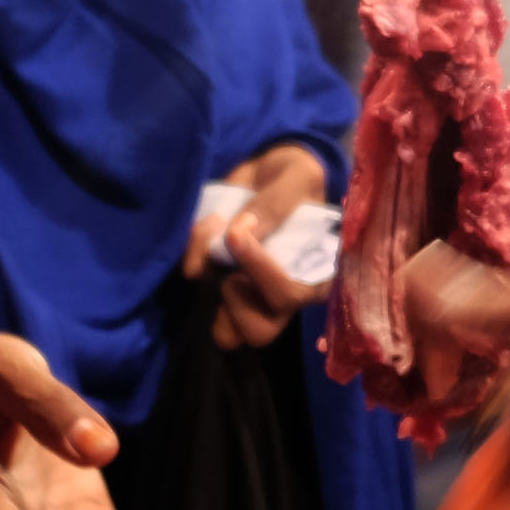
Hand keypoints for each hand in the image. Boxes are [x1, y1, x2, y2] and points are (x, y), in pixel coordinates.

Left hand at [183, 144, 332, 348]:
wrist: (268, 175)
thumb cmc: (293, 178)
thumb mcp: (296, 176)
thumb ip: (275, 202)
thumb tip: (242, 231)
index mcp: (315, 276)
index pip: (290, 297)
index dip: (262, 272)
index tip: (236, 234)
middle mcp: (284, 298)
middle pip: (258, 332)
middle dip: (234, 296)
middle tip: (225, 253)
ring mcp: (251, 300)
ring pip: (226, 333)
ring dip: (209, 285)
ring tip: (210, 243)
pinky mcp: (222, 291)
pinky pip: (202, 306)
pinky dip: (194, 271)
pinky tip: (200, 240)